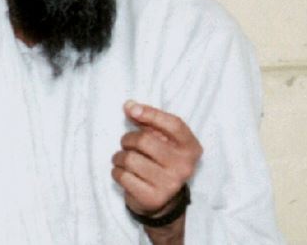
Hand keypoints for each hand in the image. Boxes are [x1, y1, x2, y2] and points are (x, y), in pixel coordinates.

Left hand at [111, 100, 201, 217]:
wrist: (163, 200)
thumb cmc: (159, 160)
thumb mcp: (161, 138)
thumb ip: (146, 120)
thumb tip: (129, 106)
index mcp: (190, 148)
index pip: (173, 124)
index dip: (150, 113)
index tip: (131, 109)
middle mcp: (184, 166)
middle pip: (144, 140)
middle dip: (128, 139)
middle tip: (127, 144)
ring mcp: (169, 184)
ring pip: (130, 159)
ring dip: (119, 157)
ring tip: (123, 159)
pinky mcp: (152, 198)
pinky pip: (123, 176)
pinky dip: (117, 172)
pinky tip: (124, 173)